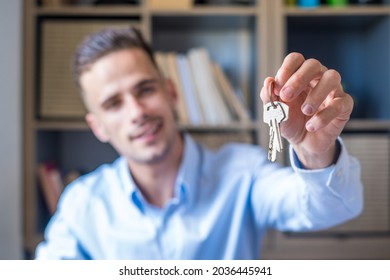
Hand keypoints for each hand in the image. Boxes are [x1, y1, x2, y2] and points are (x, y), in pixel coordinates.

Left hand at [260, 52, 352, 168]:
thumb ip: (269, 97)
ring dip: (316, 94)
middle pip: (313, 64)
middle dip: (298, 79)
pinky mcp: (344, 106)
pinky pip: (340, 104)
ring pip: (332, 78)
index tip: (278, 85)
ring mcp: (333, 90)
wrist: (303, 142)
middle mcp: (317, 78)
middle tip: (286, 96)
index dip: (286, 69)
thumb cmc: (290, 121)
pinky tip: (311, 126)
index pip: (295, 59)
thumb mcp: (275, 112)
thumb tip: (268, 81)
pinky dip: (324, 116)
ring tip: (305, 111)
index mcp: (299, 75)